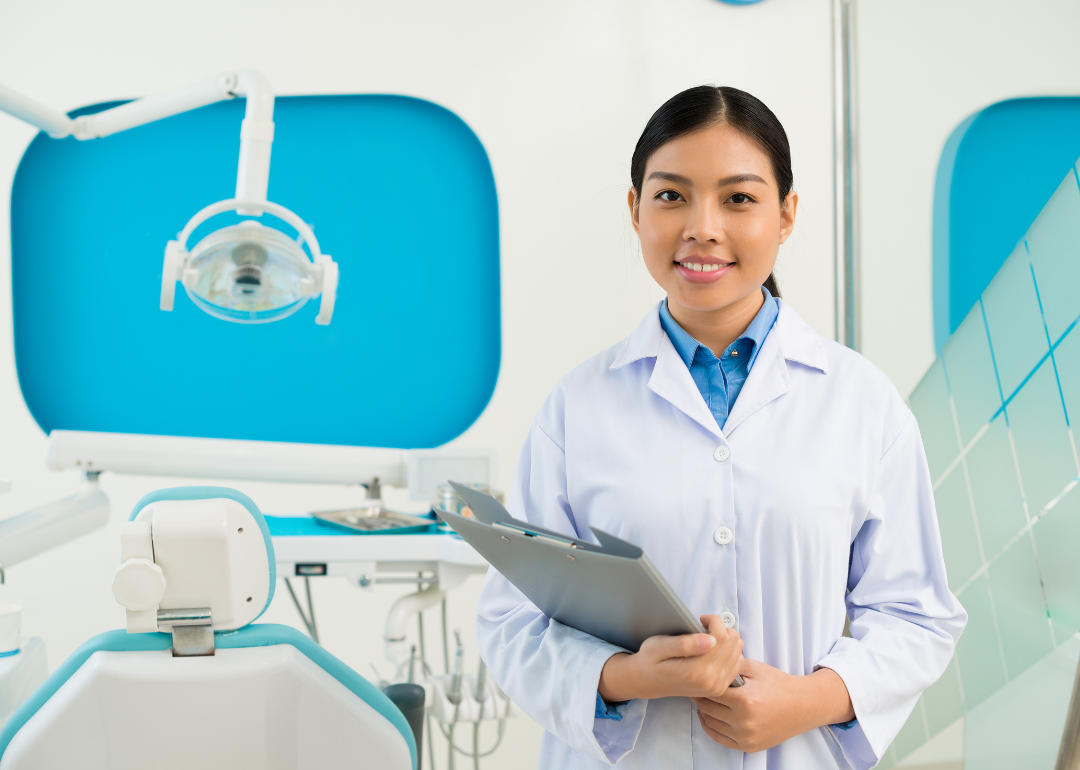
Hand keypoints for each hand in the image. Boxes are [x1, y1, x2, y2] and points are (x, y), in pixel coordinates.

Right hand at [598, 615, 742, 701]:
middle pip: (733, 642)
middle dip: (721, 628)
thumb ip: (684, 644)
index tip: (700, 619)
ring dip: (725, 640)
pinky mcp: (720, 688)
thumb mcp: (659, 646)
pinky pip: (737, 662)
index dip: (714, 621)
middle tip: (702, 628)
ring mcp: (717, 687)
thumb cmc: (651, 660)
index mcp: (696, 671)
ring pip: (738, 650)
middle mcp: (710, 682)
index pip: (721, 637)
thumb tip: (710, 640)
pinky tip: (712, 650)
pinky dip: (728, 651)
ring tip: (706, 639)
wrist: (647, 682)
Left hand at [691, 660, 853, 752]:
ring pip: (711, 724)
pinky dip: (710, 728)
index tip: (697, 677)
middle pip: (708, 708)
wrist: (803, 705)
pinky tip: (708, 717)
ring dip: (703, 712)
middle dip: (700, 696)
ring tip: (702, 700)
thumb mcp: (755, 668)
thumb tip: (710, 661)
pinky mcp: (749, 746)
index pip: (711, 692)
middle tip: (695, 688)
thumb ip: (731, 664)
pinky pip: (720, 738)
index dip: (702, 683)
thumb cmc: (780, 685)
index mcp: (745, 700)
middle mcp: (744, 722)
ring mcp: (746, 736)